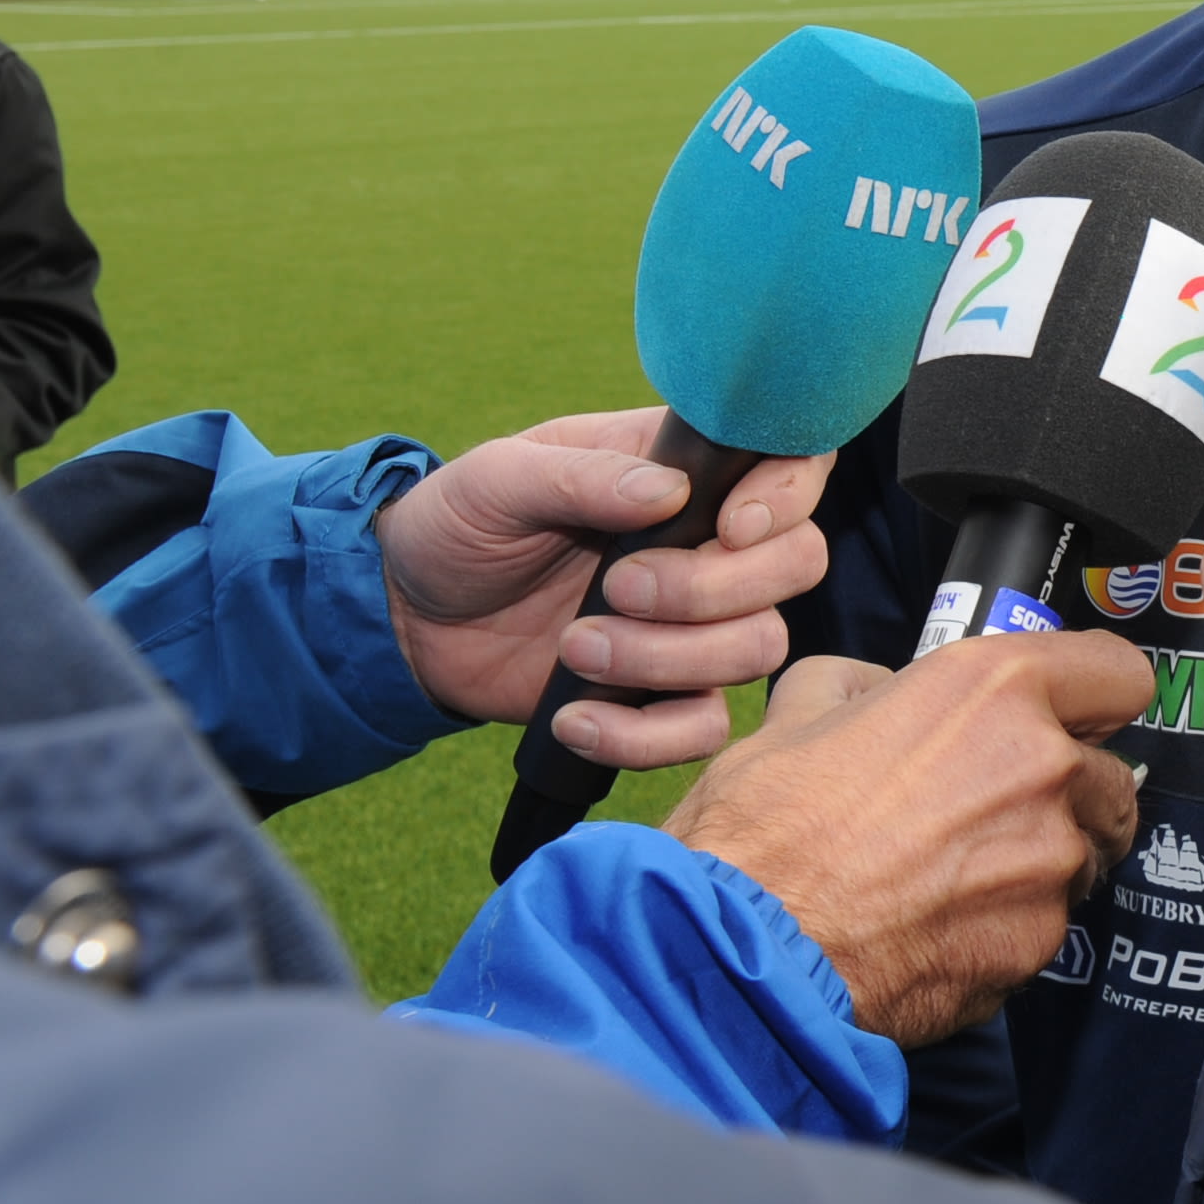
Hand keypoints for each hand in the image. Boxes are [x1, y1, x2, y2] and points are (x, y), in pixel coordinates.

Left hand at [376, 408, 829, 769]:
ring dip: (671, 658)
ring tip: (576, 648)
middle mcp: (705, 544)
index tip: (729, 527)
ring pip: (760, 647)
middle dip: (715, 588)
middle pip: (796, 563)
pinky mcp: (661, 696)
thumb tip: (668, 493)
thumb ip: (582, 476)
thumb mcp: (499, 480)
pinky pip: (703, 730)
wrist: (407, 619)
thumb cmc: (458, 525)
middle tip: (617, 589)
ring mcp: (692, 625)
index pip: (790, 466)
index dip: (788, 496)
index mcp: (680, 471)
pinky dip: (643, 736)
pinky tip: (574, 719)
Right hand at [664, 629, 1150, 1046]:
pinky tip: (943, 928)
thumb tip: (885, 690)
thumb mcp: (797, 710)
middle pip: (1111, 777)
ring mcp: (1050, 861)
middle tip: (994, 813)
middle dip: (1068, 793)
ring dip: (1043, 864)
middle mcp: (1042, 766)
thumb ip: (862, 683)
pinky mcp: (1039, 943)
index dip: (1095, 697)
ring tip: (957, 877)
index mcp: (993, 689)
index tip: (1075, 718)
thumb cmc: (764, 830)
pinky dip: (1010, 928)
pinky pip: (1046, 925)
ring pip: (1085, 857)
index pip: (1120, 674)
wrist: (746, 951)